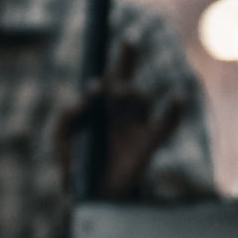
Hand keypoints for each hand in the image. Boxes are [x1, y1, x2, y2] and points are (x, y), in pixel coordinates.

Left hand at [56, 37, 188, 200]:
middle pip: (125, 78)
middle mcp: (117, 112)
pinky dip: (173, 111)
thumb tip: (85, 98)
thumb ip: (66, 118)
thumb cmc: (76, 166)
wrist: (92, 196)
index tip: (95, 89)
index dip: (100, 83)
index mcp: (98, 109)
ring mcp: (134, 126)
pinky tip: (175, 98)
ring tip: (120, 95)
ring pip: (138, 98)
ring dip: (130, 93)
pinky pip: (165, 124)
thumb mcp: (62, 140)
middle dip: (127, 59)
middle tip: (129, 41)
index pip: (102, 83)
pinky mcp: (148, 144)